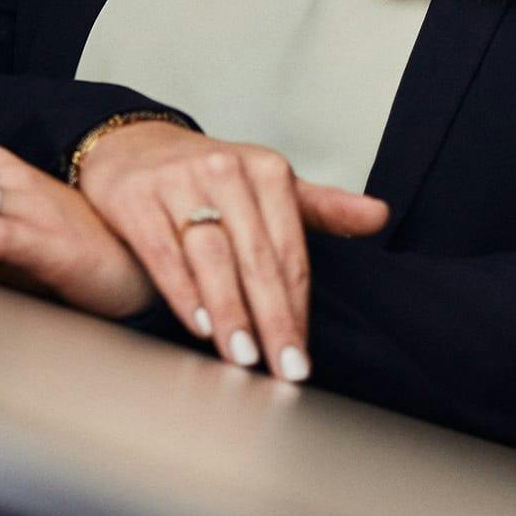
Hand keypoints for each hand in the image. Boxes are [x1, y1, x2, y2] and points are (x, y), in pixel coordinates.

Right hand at [75, 119, 389, 381]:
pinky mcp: (137, 197)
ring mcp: (179, 181)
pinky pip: (164, 252)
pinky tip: (198, 325)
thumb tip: (380, 216)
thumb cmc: (212, 178)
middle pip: (256, 257)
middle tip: (283, 369)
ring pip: (211, 256)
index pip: (289, 250)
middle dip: (272, 319)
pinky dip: (183, 291)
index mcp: (267, 169)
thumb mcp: (269, 185)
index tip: (303, 356)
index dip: (297, 306)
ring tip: (244, 356)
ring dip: (230, 311)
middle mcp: (225, 170)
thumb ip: (324, 207)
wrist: (134, 146)